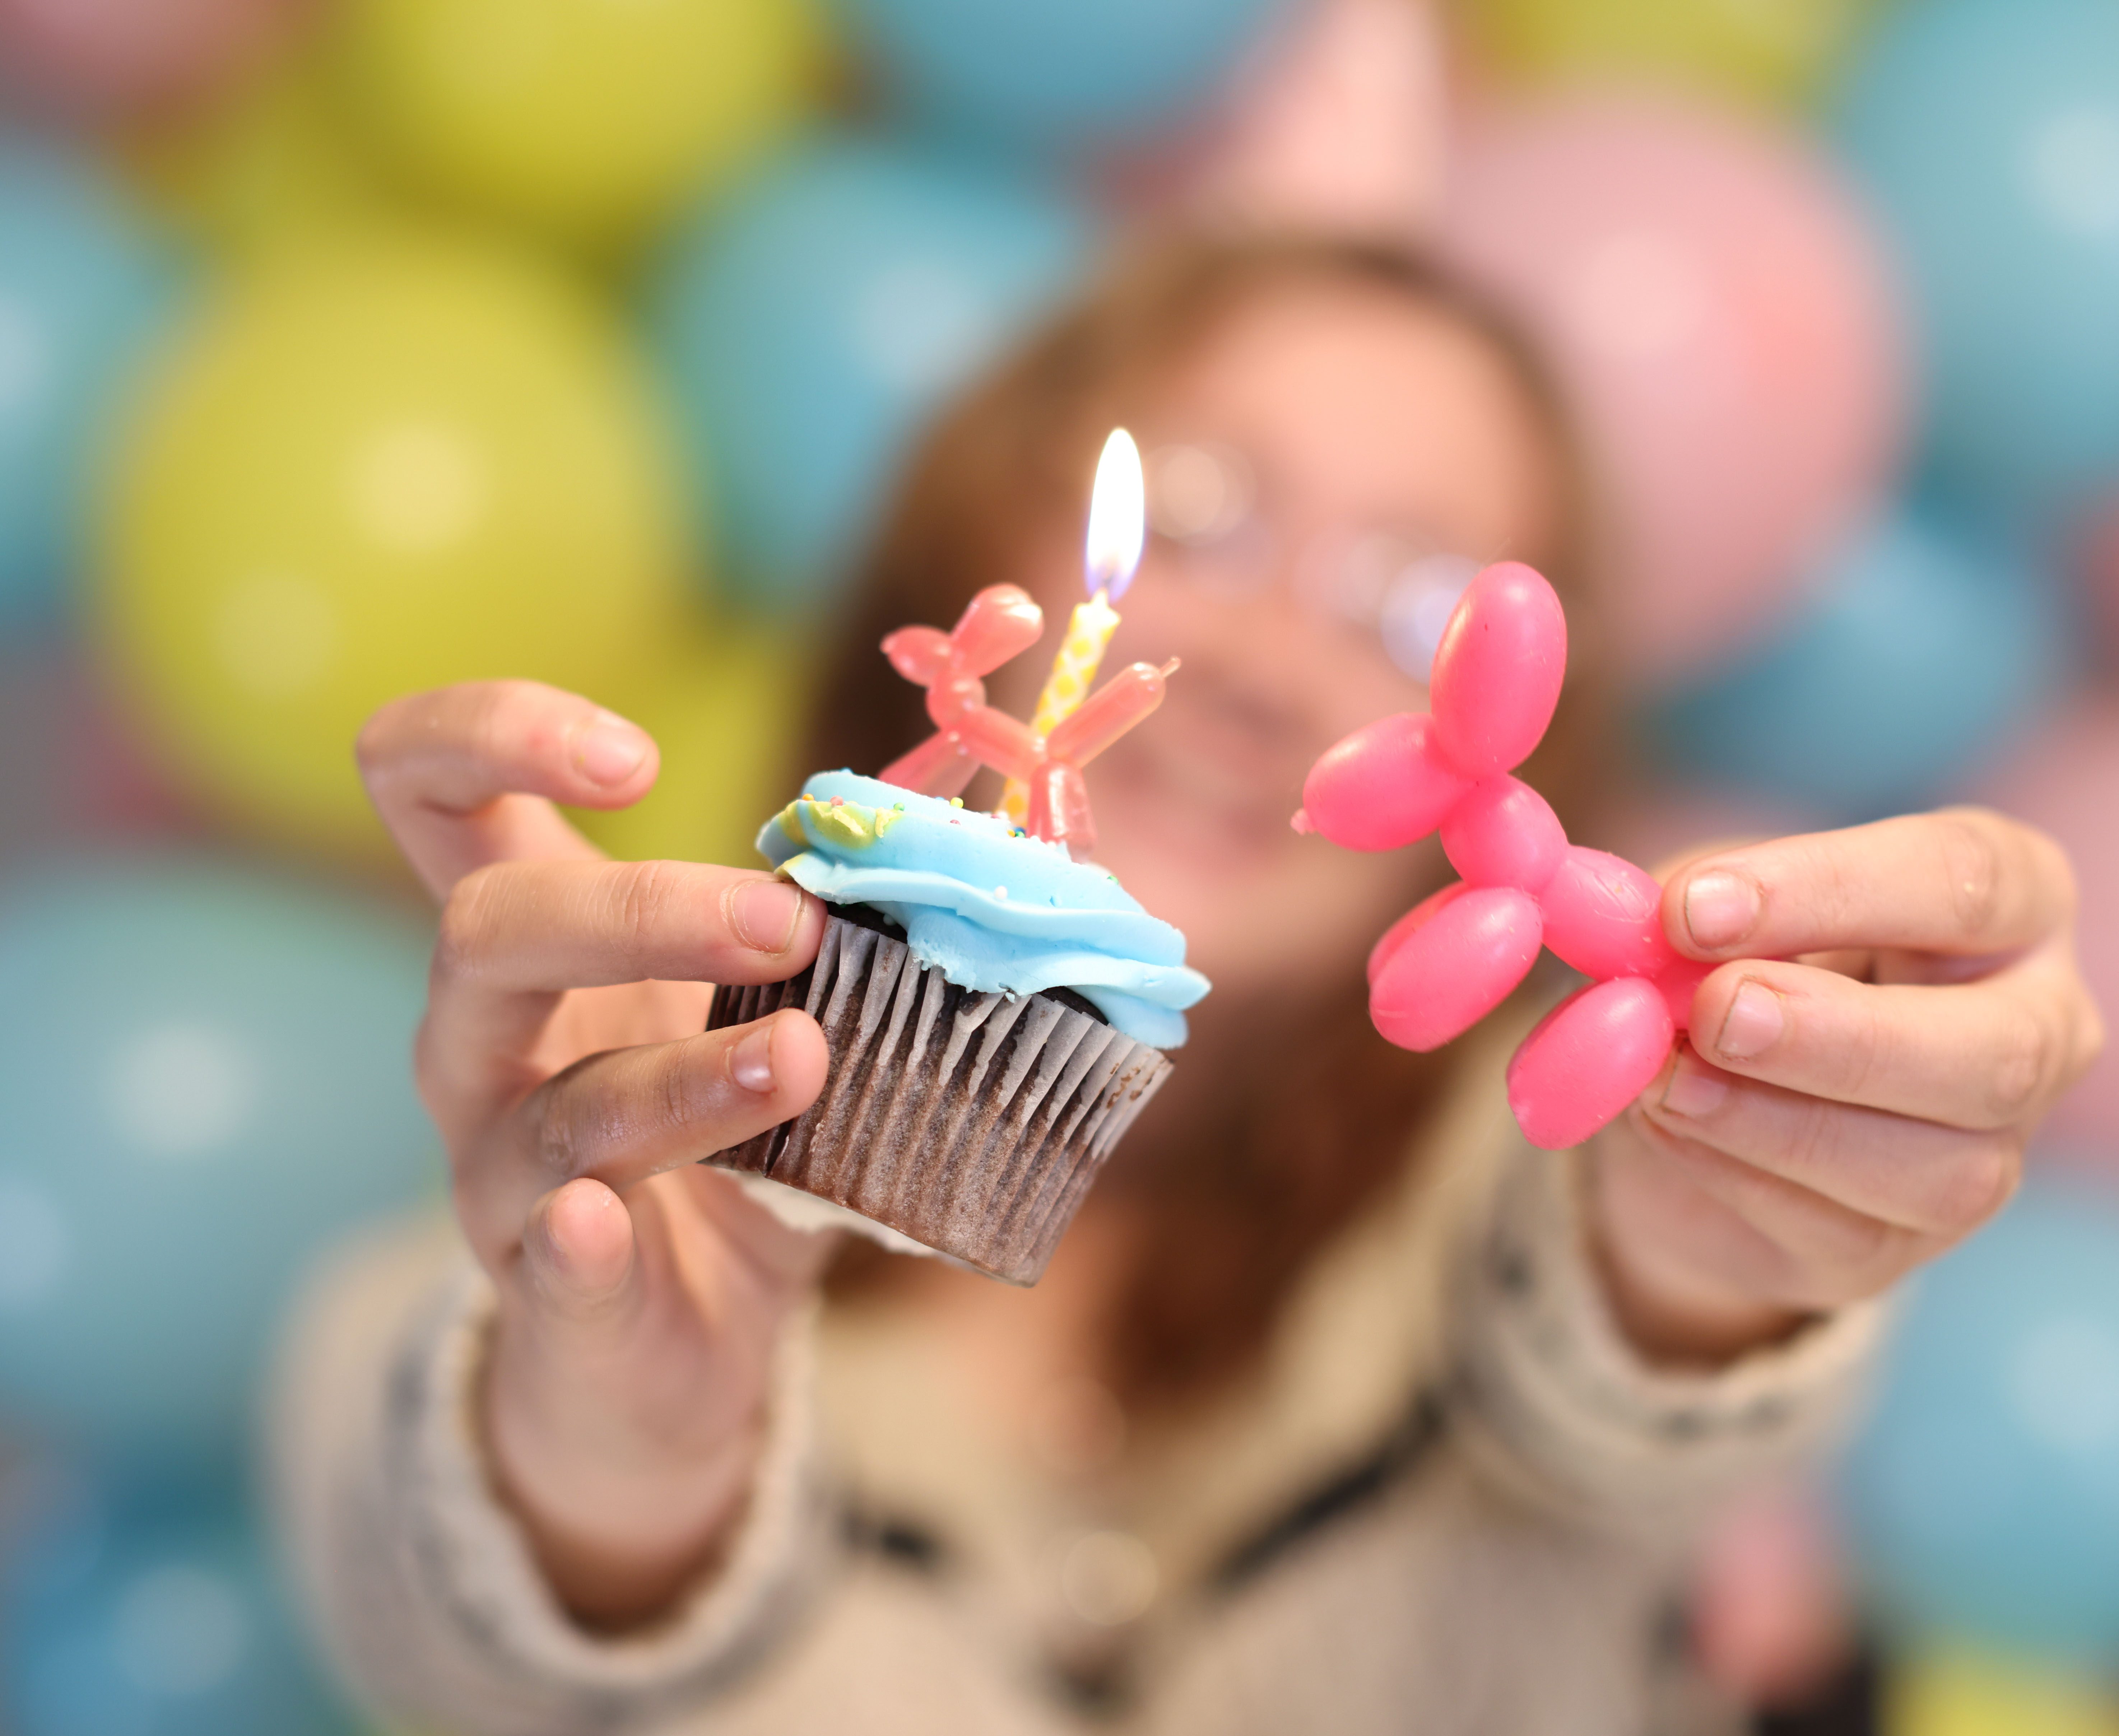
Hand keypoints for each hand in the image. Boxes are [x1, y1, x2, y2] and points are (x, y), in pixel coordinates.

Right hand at [359, 680, 832, 1628]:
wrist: (688, 1342)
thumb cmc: (733, 1137)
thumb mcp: (779, 1008)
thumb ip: (844, 926)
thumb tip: (969, 815)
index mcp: (533, 937)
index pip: (430, 785)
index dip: (495, 734)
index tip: (632, 760)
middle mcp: (483, 1037)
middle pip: (487, 929)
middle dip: (640, 908)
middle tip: (785, 921)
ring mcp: (500, 1167)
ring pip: (552, 1102)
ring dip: (680, 1075)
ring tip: (802, 1056)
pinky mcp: (543, 1286)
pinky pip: (546, 1252)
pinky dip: (576, 1238)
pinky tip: (602, 1223)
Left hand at [1585, 809, 2102, 1365]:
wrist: (1686, 1092)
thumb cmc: (1728, 956)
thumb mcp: (1706, 907)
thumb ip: (1691, 910)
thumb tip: (1654, 925)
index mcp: (2009, 903)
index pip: (1962, 880)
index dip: (1827, 890)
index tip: (1694, 907)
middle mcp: (2035, 1028)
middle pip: (1996, 1050)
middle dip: (1839, 1034)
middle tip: (1714, 1012)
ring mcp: (1986, 1154)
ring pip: (1937, 1168)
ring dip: (1778, 1121)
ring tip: (1666, 1078)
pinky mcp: (1898, 1248)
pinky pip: (1841, 1230)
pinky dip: (1734, 1173)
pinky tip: (1663, 1124)